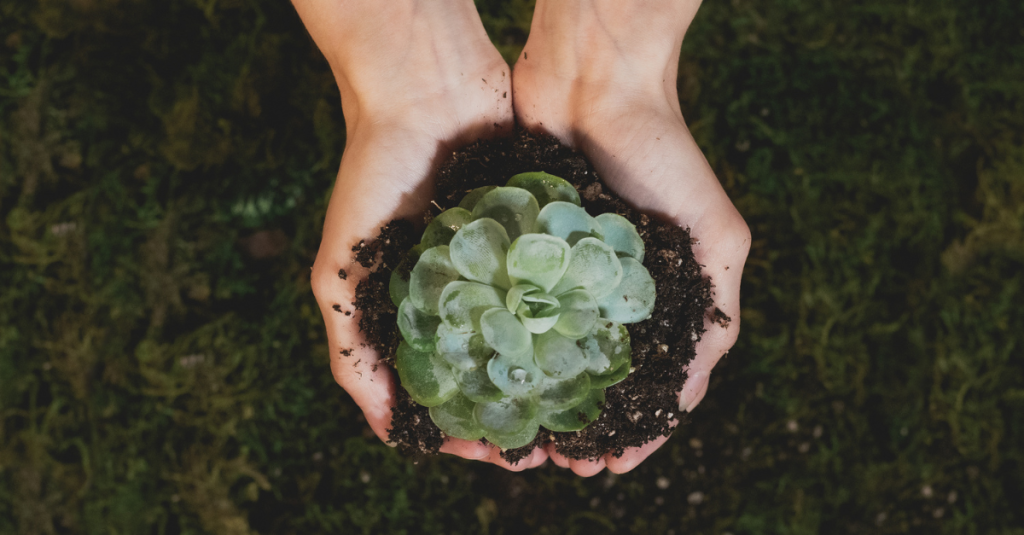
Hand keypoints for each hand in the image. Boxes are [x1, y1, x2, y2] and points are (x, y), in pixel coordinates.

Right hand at [296, 0, 546, 470]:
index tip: (492, 453)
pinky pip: (567, 285)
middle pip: (499, 369)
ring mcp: (507, 264)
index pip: (446, 388)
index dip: (465, 427)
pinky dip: (580, 318)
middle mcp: (466, 293)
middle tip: (549, 444)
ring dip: (557, 377)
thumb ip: (351, 348)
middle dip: (520, 412)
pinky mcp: (541, 233)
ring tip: (579, 411)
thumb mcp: (341, 271)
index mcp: (419, 310)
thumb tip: (387, 432)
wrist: (425, 91)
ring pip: (539, 335)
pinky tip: (599, 349)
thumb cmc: (372, 178)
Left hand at [512, 0, 749, 475]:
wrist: (594, 85)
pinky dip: (509, 348)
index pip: (655, 381)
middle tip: (562, 464)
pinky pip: (515, 309)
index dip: (639, 427)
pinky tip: (495, 379)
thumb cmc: (665, 155)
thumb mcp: (717, 235)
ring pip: (552, 354)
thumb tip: (692, 391)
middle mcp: (615, 292)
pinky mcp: (526, 251)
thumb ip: (717, 308)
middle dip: (584, 425)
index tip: (614, 464)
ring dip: (543, 399)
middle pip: (599, 378)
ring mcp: (567, 274)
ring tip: (525, 438)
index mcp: (665, 296)